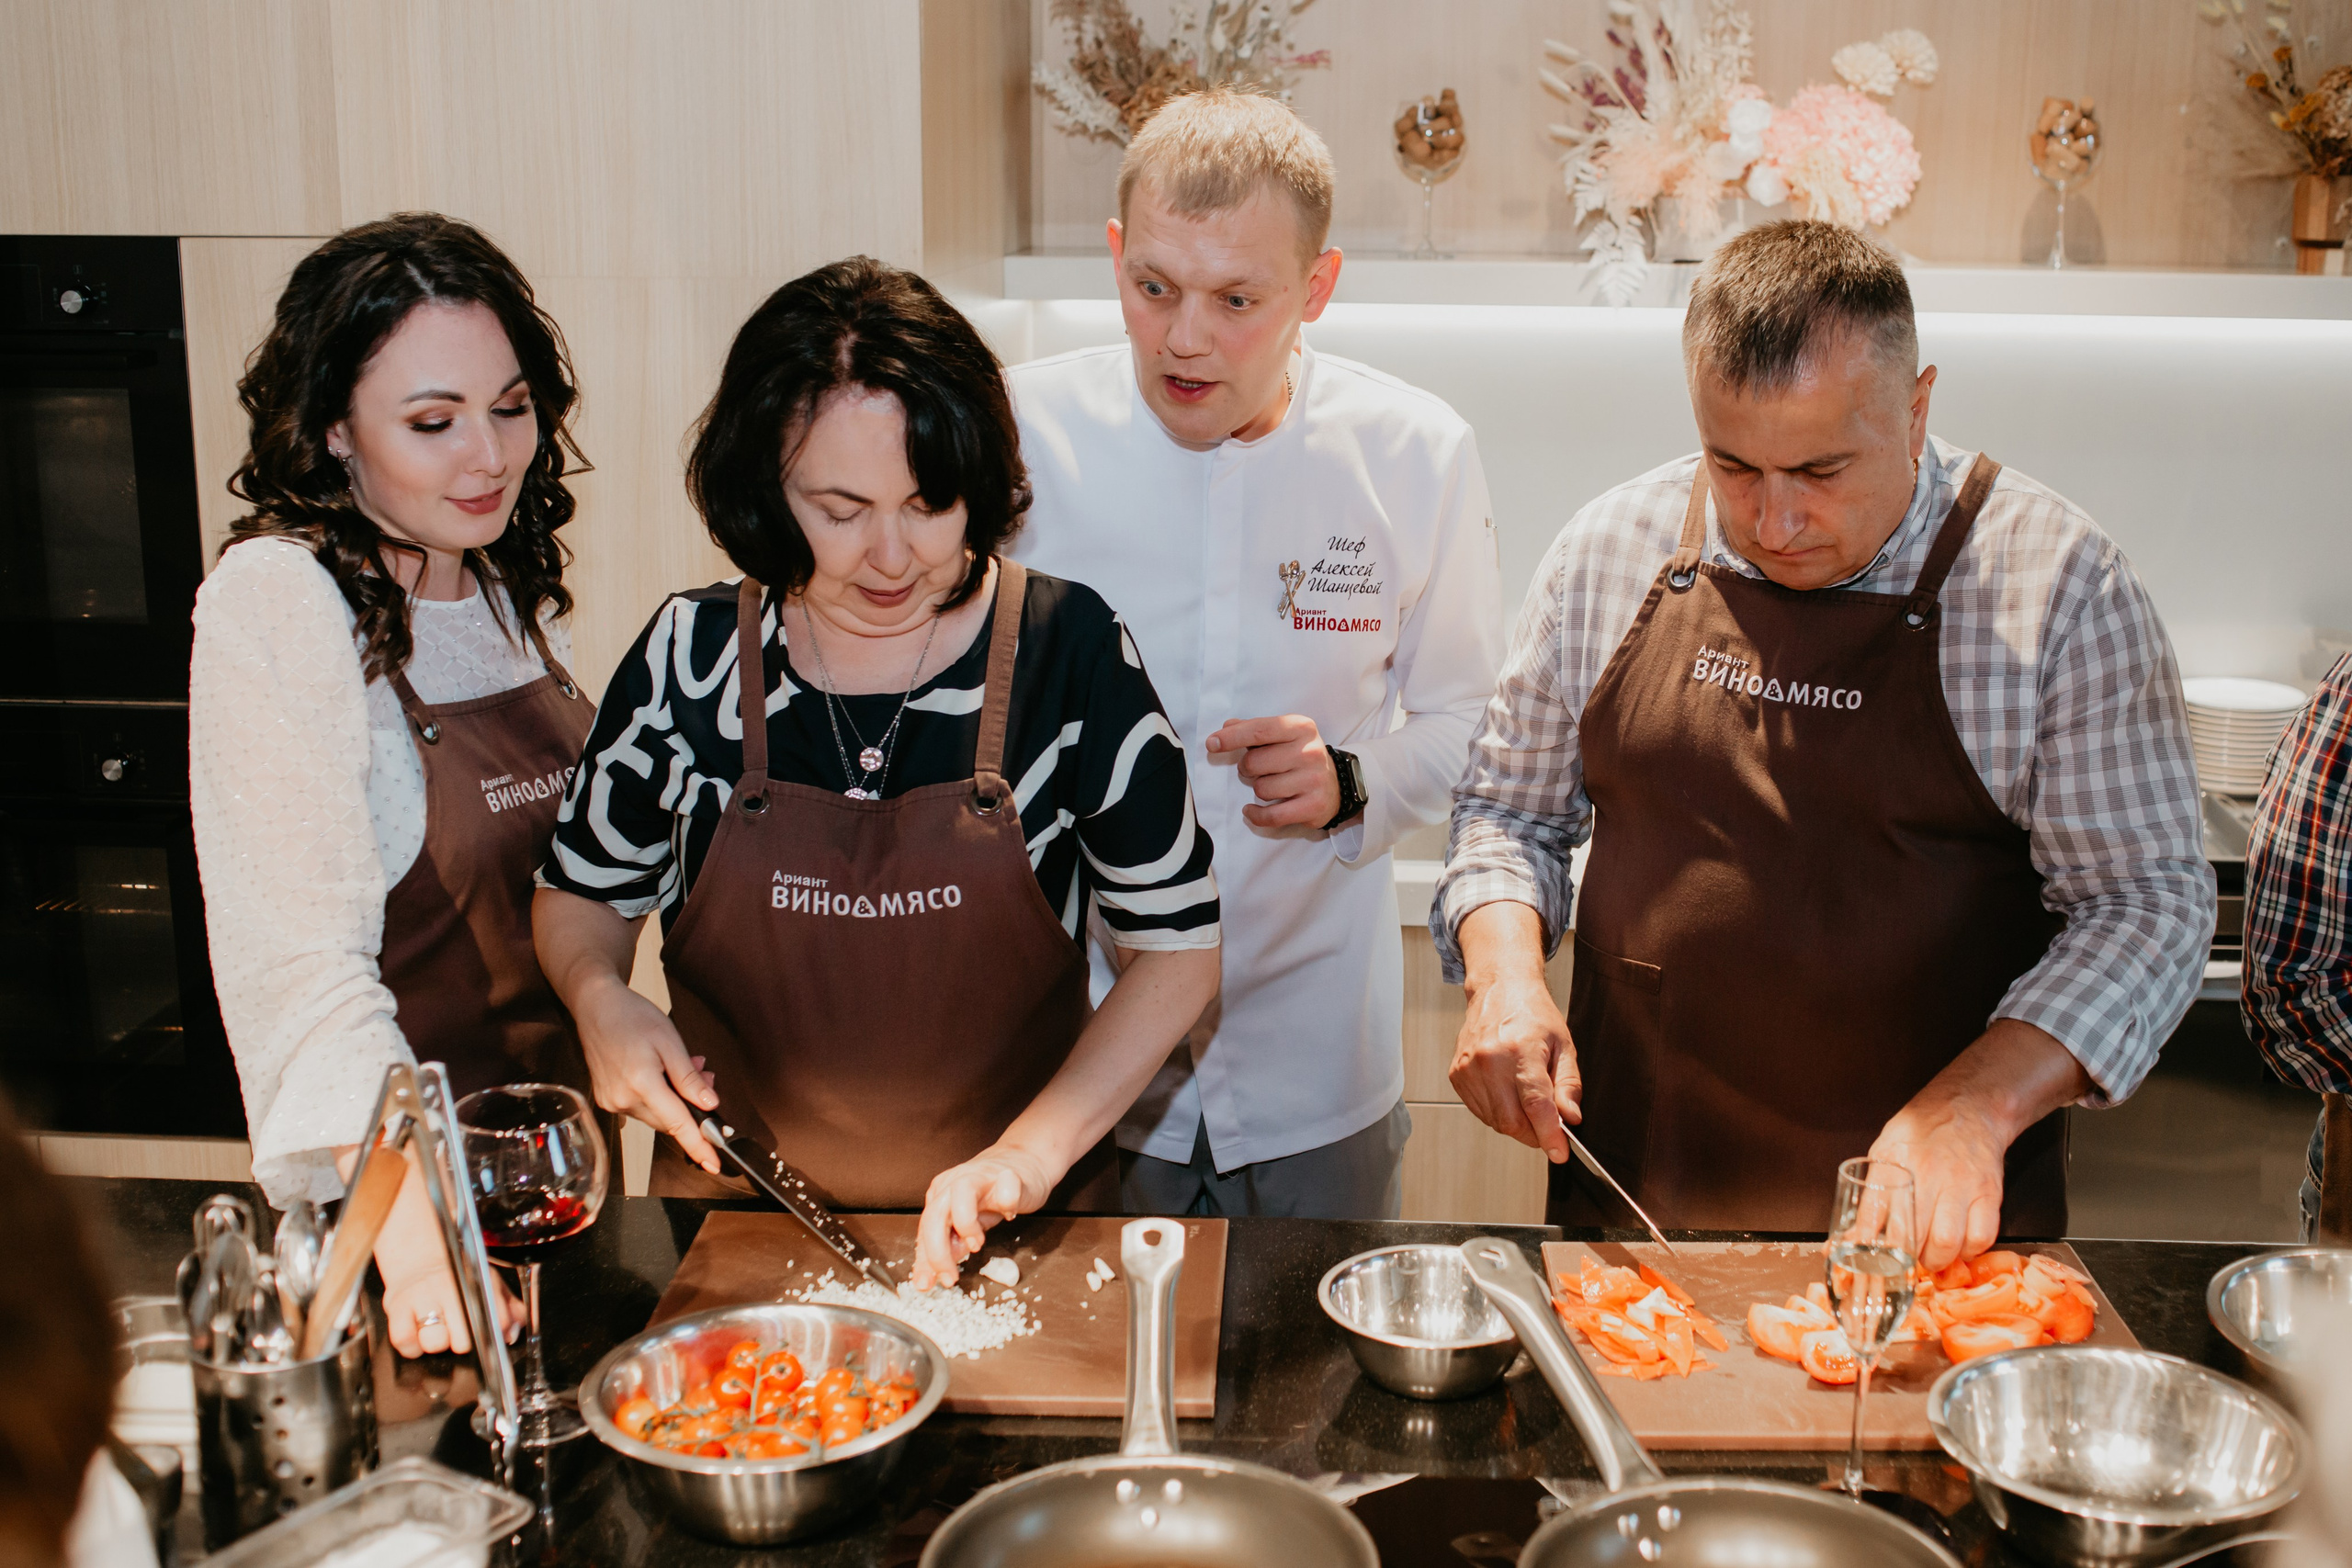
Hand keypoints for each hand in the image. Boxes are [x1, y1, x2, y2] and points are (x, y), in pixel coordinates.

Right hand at [380, 1260, 520, 1358]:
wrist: (419, 1256)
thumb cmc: (457, 1275)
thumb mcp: (487, 1283)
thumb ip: (507, 1308)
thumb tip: (513, 1332)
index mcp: (477, 1281)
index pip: (497, 1319)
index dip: (498, 1335)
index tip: (493, 1338)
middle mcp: (449, 1287)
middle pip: (464, 1339)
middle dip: (463, 1343)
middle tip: (459, 1332)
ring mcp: (421, 1297)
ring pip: (435, 1342)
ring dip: (437, 1344)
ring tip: (437, 1332)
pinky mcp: (396, 1307)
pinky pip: (405, 1341)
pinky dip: (411, 1347)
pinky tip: (418, 1337)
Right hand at [575, 971, 721, 1172]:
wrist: (595, 1006)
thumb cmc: (633, 1017)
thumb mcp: (670, 1041)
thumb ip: (689, 1078)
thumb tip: (709, 1105)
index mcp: (641, 1083)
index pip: (677, 1123)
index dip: (698, 1145)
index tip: (714, 1163)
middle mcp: (622, 1099)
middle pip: (669, 1120)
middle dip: (691, 1105)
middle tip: (704, 1073)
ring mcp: (611, 1102)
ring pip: (656, 1114)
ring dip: (675, 1099)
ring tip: (683, 1065)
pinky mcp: (606, 1099)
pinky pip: (641, 1108)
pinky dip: (657, 1096)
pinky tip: (662, 1073)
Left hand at [912, 1144, 1058, 1289]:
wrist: (1024, 1163)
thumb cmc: (993, 1194)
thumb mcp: (966, 1223)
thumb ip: (952, 1245)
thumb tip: (938, 1271)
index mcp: (941, 1195)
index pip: (925, 1229)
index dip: (924, 1259)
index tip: (926, 1284)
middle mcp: (956, 1182)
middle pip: (936, 1214)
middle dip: (938, 1251)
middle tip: (949, 1276)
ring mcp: (982, 1176)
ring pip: (962, 1193)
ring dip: (966, 1224)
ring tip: (977, 1245)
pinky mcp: (1010, 1176)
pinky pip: (1006, 1187)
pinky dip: (1007, 1202)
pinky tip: (1009, 1214)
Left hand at [1205, 714, 1343, 828]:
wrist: (1338, 785)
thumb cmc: (1300, 756)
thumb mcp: (1284, 734)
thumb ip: (1254, 729)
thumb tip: (1226, 727)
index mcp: (1301, 727)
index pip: (1258, 730)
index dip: (1231, 737)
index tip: (1212, 743)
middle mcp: (1309, 752)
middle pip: (1254, 762)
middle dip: (1247, 768)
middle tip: (1258, 769)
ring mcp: (1313, 780)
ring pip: (1261, 789)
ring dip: (1258, 789)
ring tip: (1272, 785)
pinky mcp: (1313, 807)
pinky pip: (1271, 816)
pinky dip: (1256, 815)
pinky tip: (1252, 810)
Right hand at [1450, 902, 1576, 1162]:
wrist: (1499, 990)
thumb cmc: (1534, 1015)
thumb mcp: (1564, 1045)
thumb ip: (1569, 1085)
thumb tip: (1571, 1119)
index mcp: (1521, 1049)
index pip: (1535, 1104)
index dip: (1549, 1135)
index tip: (1560, 1153)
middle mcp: (1489, 1059)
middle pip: (1512, 1122)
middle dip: (1535, 1134)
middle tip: (1549, 1127)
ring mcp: (1468, 1068)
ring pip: (1495, 1122)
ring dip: (1517, 1124)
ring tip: (1528, 1100)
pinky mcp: (1456, 1075)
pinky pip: (1481, 1112)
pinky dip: (1499, 1113)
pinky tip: (1508, 1093)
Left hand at [1867, 1097, 2008, 1274]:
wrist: (1970, 1106)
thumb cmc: (1923, 1129)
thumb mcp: (1885, 1149)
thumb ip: (1871, 1189)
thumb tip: (1851, 1233)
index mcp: (1893, 1163)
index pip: (1872, 1215)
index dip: (1864, 1244)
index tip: (1861, 1259)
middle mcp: (1927, 1174)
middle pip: (1910, 1235)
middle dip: (1903, 1259)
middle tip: (1902, 1261)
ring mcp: (1961, 1184)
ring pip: (1946, 1242)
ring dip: (1936, 1260)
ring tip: (1930, 1257)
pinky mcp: (1989, 1193)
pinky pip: (1981, 1237)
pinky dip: (1969, 1251)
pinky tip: (1960, 1247)